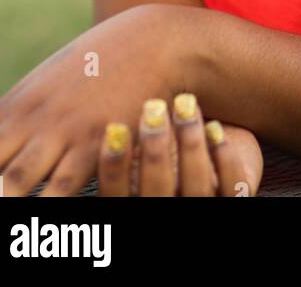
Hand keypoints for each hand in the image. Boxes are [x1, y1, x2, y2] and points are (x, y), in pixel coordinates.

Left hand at [0, 3, 193, 197]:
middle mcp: (30, 120)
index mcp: (14, 106)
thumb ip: (17, 113)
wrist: (150, 39)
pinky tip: (39, 224)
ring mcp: (61, 133)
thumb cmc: (97, 63)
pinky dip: (48, 206)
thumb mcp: (47, 81)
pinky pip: (65, 187)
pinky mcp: (95, 145)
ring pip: (15, 180)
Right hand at [96, 96, 263, 195]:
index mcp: (130, 205)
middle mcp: (162, 210)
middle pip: (156, 193)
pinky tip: (215, 127)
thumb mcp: (127, 147)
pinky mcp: (230, 198)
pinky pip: (232, 186)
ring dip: (190, 143)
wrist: (202, 157)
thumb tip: (69, 89)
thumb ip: (102, 136)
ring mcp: (199, 207)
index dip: (114, 166)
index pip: (115, 196)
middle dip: (155, 150)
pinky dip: (224, 157)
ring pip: (195, 188)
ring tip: (185, 103)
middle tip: (152, 108)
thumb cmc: (154, 148)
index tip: (114, 127)